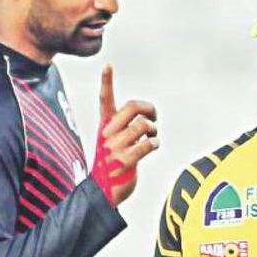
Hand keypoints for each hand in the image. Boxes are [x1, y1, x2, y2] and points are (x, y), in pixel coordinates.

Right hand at [91, 65, 158, 205]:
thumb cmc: (112, 164)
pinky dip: (154, 144)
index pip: (105, 100)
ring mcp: (115, 147)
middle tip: (154, 117)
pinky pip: (148, 144)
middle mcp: (108, 134)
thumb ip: (125, 127)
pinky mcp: (125, 161)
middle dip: (150, 109)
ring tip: (152, 137)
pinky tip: (151, 147)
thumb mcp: (113, 142)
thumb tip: (147, 117)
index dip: (106, 82)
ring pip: (143, 126)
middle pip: (132, 107)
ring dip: (153, 131)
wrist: (102, 191)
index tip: (108, 65)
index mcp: (104, 126)